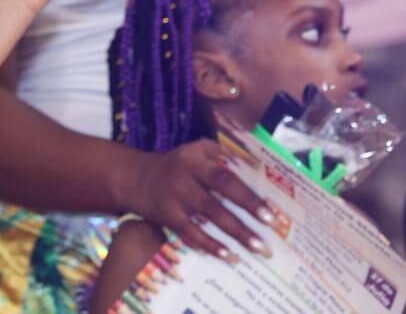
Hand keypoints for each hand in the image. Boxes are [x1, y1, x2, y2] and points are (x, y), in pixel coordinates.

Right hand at [117, 138, 275, 259]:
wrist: (134, 178)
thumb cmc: (176, 165)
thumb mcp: (195, 150)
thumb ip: (222, 155)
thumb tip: (256, 168)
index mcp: (194, 159)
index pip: (225, 177)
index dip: (247, 195)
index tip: (271, 213)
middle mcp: (184, 178)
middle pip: (218, 199)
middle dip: (246, 218)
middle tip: (271, 234)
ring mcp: (174, 199)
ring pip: (208, 219)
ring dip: (235, 235)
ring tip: (259, 249)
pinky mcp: (168, 217)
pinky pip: (192, 234)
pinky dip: (211, 246)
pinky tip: (230, 256)